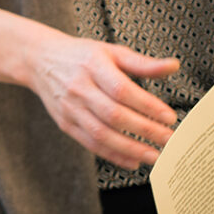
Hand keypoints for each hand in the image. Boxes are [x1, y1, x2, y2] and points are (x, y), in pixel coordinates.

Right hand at [26, 34, 178, 168]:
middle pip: (114, 115)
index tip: (169, 117)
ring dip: (131, 149)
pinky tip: (133, 161)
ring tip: (155, 156)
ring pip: (102, 134)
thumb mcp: (112, 51)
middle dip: (145, 131)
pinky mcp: (65, 124)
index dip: (147, 106)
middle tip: (169, 140)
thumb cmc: (82, 56)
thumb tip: (173, 66)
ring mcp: (70, 108)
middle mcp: (79, 88)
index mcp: (93, 66)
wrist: (40, 60)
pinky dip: (113, 155)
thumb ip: (143, 63)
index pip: (122, 90)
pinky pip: (90, 144)